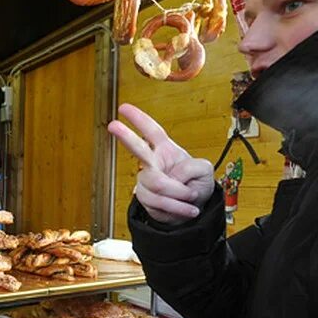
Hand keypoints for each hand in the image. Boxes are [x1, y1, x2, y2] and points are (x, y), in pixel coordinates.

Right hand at [108, 103, 214, 224]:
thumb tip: (172, 176)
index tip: (123, 108)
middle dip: (125, 136)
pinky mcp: (145, 197)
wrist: (193, 208)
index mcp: (166, 150)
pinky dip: (177, 207)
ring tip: (190, 198)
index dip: (138, 119)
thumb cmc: (197, 184)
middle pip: (138, 149)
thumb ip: (191, 167)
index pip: (152, 131)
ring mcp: (146, 180)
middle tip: (113, 126)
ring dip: (179, 195)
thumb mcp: (205, 170)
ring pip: (157, 184)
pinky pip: (159, 202)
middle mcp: (152, 162)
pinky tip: (186, 208)